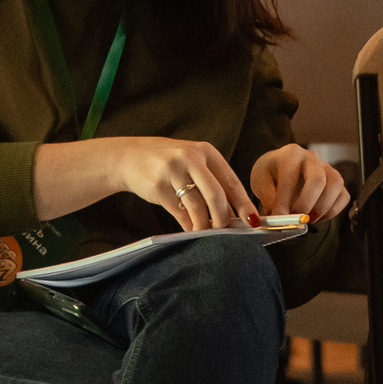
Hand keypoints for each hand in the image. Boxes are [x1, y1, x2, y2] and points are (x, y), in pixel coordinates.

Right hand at [98, 136, 260, 229]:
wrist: (130, 157)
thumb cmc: (170, 164)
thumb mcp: (193, 163)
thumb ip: (212, 183)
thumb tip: (234, 216)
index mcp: (205, 151)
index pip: (231, 181)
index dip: (243, 203)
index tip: (253, 221)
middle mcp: (190, 158)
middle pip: (216, 195)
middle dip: (223, 218)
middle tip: (225, 231)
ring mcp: (172, 172)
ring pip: (197, 207)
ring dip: (204, 225)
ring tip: (205, 232)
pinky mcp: (157, 187)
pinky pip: (179, 213)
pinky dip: (188, 225)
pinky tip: (190, 229)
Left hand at [249, 144, 349, 221]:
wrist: (279, 168)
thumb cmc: (271, 173)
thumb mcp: (261, 182)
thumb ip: (268, 198)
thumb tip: (279, 217)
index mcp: (291, 154)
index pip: (289, 179)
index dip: (284, 202)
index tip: (278, 219)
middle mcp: (312, 158)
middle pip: (318, 179)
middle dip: (307, 204)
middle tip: (296, 219)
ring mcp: (327, 168)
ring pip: (336, 185)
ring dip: (323, 208)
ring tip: (308, 219)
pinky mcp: (336, 181)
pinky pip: (343, 196)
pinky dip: (332, 211)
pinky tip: (317, 217)